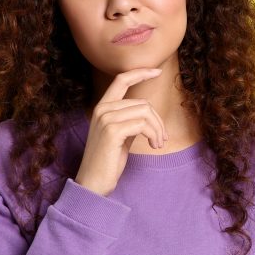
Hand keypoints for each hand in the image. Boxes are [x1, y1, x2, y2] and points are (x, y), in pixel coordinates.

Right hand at [75, 67, 168, 196]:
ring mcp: (106, 118)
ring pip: (145, 112)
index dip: (140, 73)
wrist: (93, 183)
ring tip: (158, 143)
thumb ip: (129, 120)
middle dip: (158, 120)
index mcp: (102, 108)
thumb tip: (148, 112)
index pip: (121, 80)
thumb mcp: (120, 136)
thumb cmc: (107, 162)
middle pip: (142, 103)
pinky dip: (154, 134)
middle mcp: (102, 109)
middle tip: (162, 139)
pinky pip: (143, 124)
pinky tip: (154, 145)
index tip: (157, 71)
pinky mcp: (112, 130)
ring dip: (158, 129)